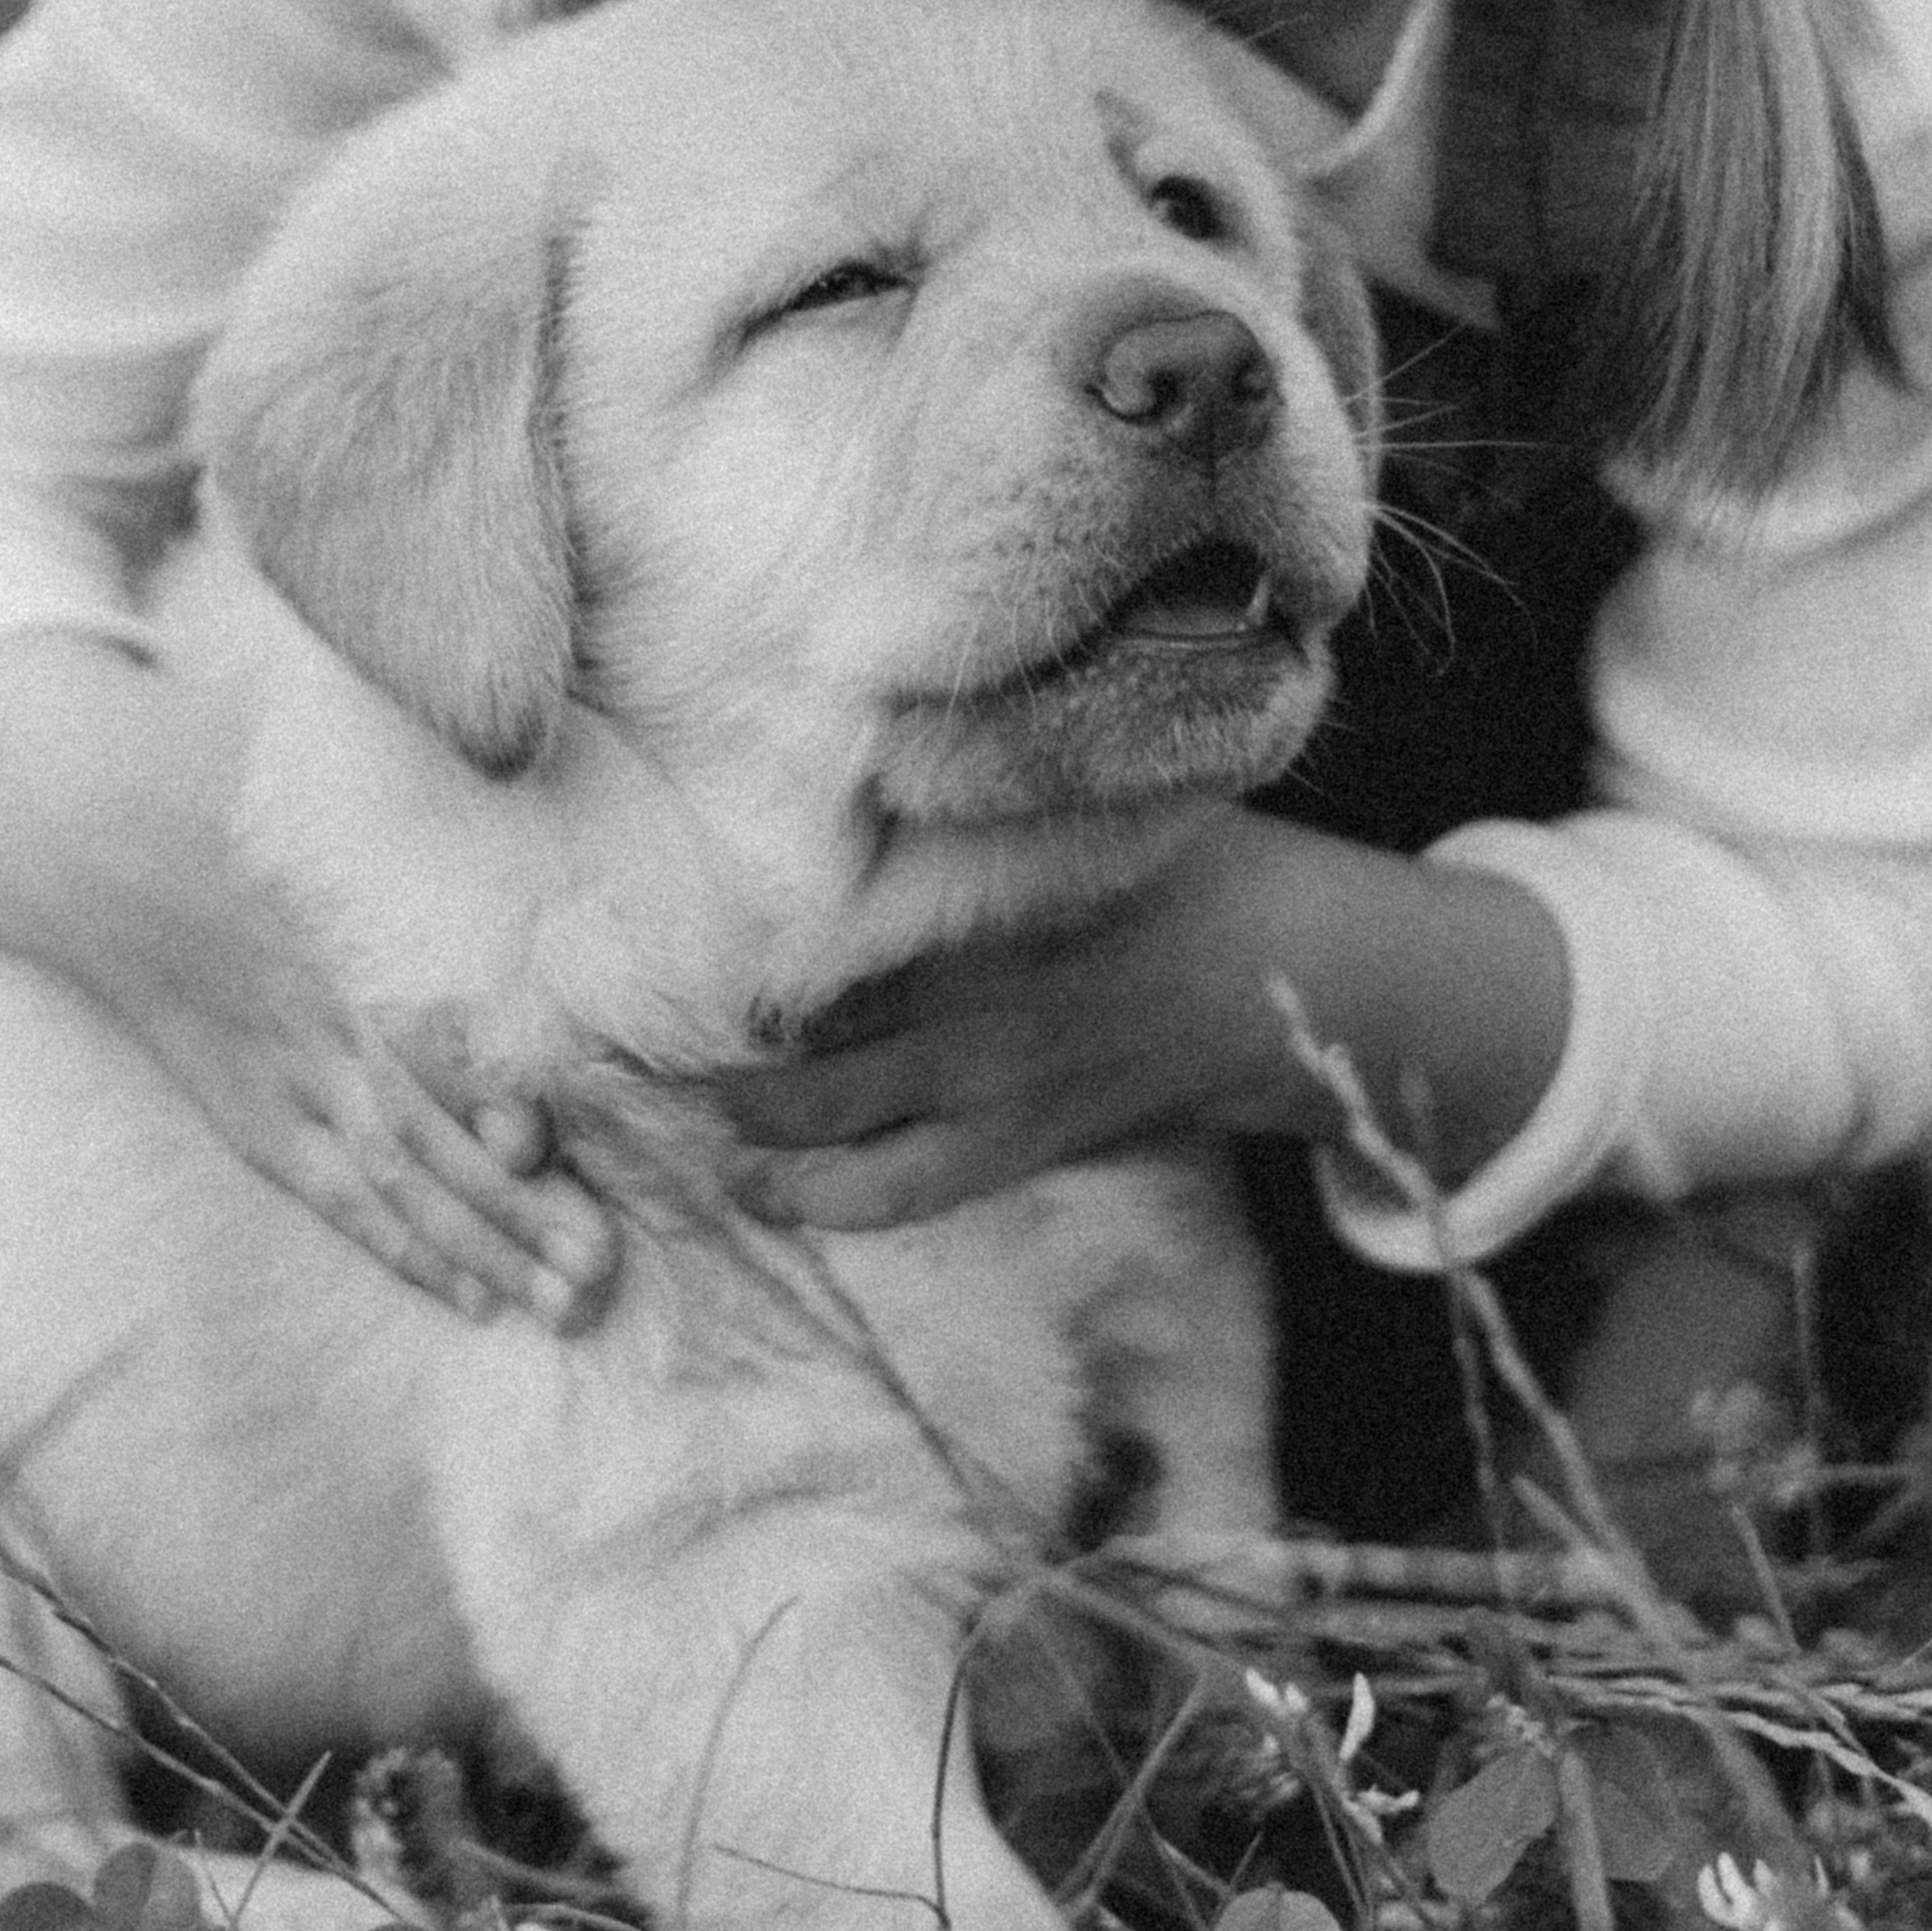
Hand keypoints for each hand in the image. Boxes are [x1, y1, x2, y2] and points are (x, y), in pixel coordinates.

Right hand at [0, 630, 619, 1327]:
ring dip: (478, 1249)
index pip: (401, 1027)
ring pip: (385, 1184)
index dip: (465, 1090)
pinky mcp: (251, 1116)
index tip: (537, 1142)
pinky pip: (333, 1198)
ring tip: (567, 1305)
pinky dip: (402, 1249)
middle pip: (414, 1131)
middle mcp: (303, 1017)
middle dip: (507, 1207)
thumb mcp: (297, 739)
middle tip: (599, 1267)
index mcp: (324, 928)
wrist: (78, 835)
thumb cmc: (219, 773)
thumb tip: (498, 717)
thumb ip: (403, 744)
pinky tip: (475, 1297)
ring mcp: (274, 1078)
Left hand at [719, 814, 1570, 1234]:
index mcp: (979, 915)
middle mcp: (973, 1010)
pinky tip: (779, 1200)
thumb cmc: (1195, 867)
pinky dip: (838, 1201)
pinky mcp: (1028, 1145)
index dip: (735, 951)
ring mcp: (997, 1091)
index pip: (824, 936)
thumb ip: (988, 789)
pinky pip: (909, 1193)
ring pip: (845, 1142)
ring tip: (699, 1151)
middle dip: (718, 1070)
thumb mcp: (1090, 807)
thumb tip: (889, 729)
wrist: (1295, 979)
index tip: (654, 951)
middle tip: (636, 1066)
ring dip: (762, 1153)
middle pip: (809, 1052)